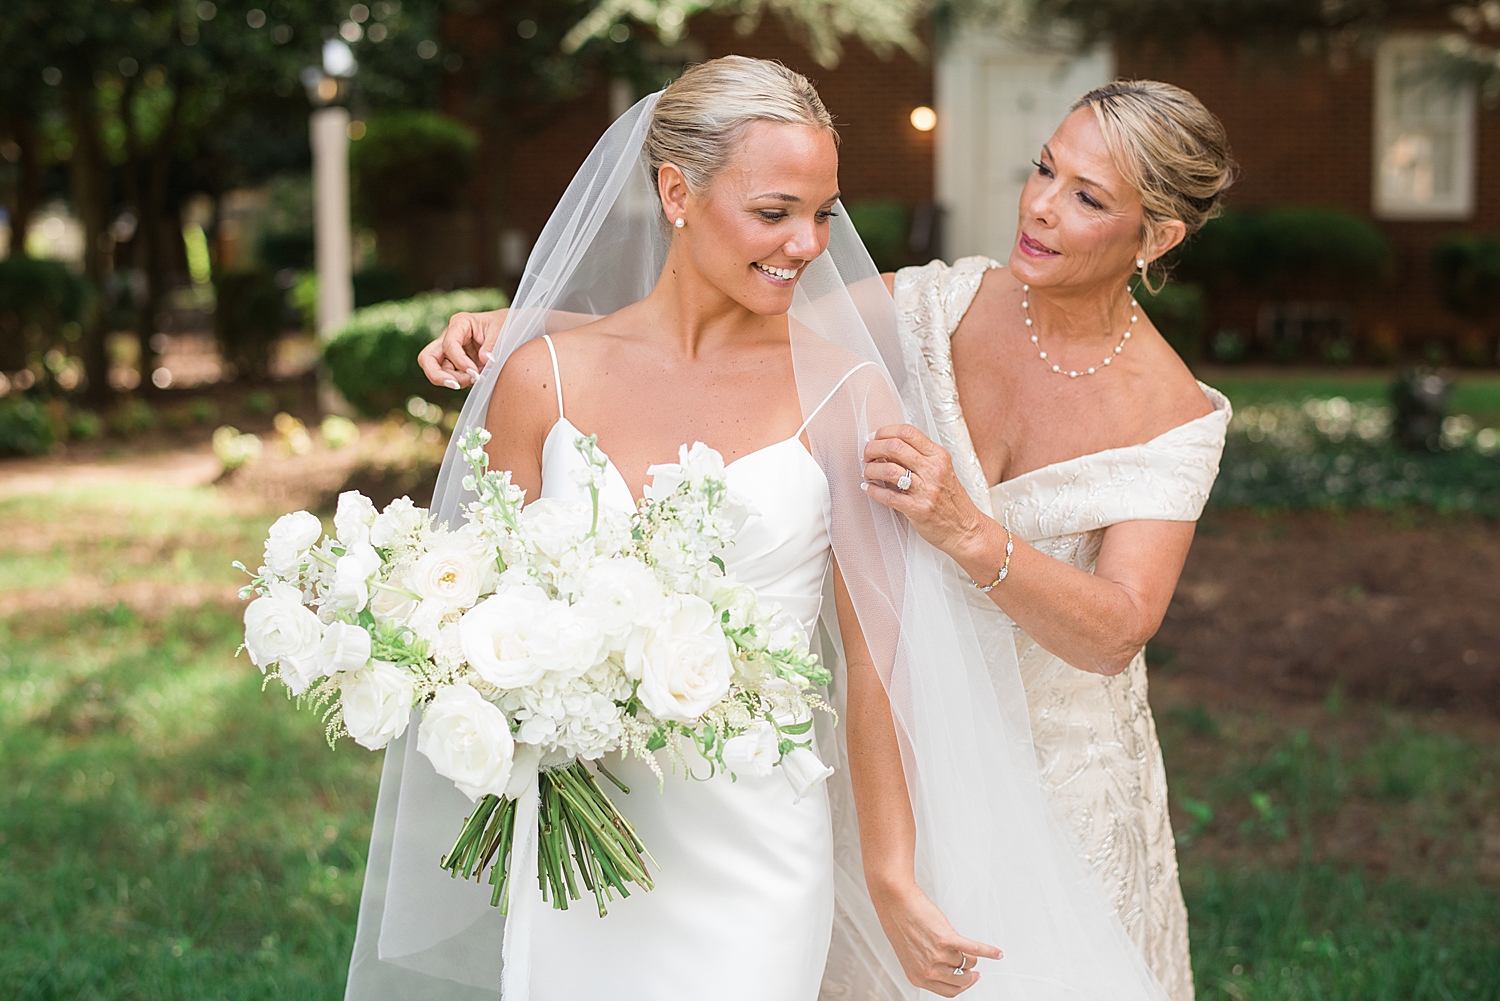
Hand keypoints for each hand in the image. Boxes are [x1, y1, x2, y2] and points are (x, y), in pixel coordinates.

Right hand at [417, 309, 507, 388]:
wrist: (514, 330)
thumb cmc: (506, 325)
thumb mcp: (502, 330)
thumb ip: (492, 345)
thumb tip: (485, 360)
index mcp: (460, 323)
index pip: (448, 345)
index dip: (460, 361)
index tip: (476, 373)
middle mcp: (450, 337)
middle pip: (427, 358)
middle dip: (437, 375)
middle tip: (455, 385)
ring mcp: (451, 352)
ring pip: (437, 371)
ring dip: (454, 380)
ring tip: (475, 379)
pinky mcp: (457, 364)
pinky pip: (450, 377)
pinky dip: (460, 382)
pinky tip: (475, 380)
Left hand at [861, 424, 985, 557]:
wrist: (966, 529)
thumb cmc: (952, 501)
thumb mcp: (942, 470)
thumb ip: (919, 457)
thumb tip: (889, 447)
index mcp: (938, 456)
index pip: (907, 432)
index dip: (885, 432)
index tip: (874, 438)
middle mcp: (933, 470)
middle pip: (894, 446)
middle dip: (872, 449)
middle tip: (866, 455)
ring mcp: (926, 490)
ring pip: (888, 470)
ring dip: (871, 470)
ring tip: (868, 473)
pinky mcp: (918, 510)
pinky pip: (888, 496)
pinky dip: (873, 491)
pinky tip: (869, 488)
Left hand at [869, 879, 1001, 995]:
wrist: (894, 901)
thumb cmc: (898, 923)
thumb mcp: (909, 954)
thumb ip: (925, 965)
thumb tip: (949, 970)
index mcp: (917, 977)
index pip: (949, 992)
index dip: (962, 986)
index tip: (969, 979)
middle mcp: (928, 969)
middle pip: (961, 980)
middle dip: (969, 974)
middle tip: (974, 969)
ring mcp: (938, 955)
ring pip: (966, 962)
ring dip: (969, 954)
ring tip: (965, 945)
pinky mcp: (947, 938)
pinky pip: (975, 950)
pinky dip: (989, 951)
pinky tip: (997, 953)